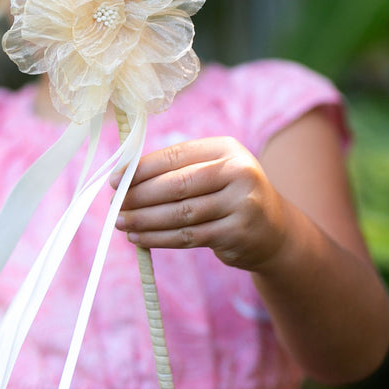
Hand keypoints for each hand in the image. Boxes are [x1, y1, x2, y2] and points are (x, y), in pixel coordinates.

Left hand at [113, 137, 287, 272]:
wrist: (274, 231)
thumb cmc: (229, 195)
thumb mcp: (214, 172)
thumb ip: (177, 170)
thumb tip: (125, 175)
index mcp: (227, 149)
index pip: (176, 156)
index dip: (142, 168)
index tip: (115, 179)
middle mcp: (238, 173)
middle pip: (176, 185)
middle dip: (139, 195)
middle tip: (114, 204)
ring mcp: (241, 204)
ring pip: (180, 213)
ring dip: (144, 219)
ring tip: (121, 222)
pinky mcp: (236, 233)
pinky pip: (188, 236)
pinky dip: (159, 238)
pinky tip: (139, 238)